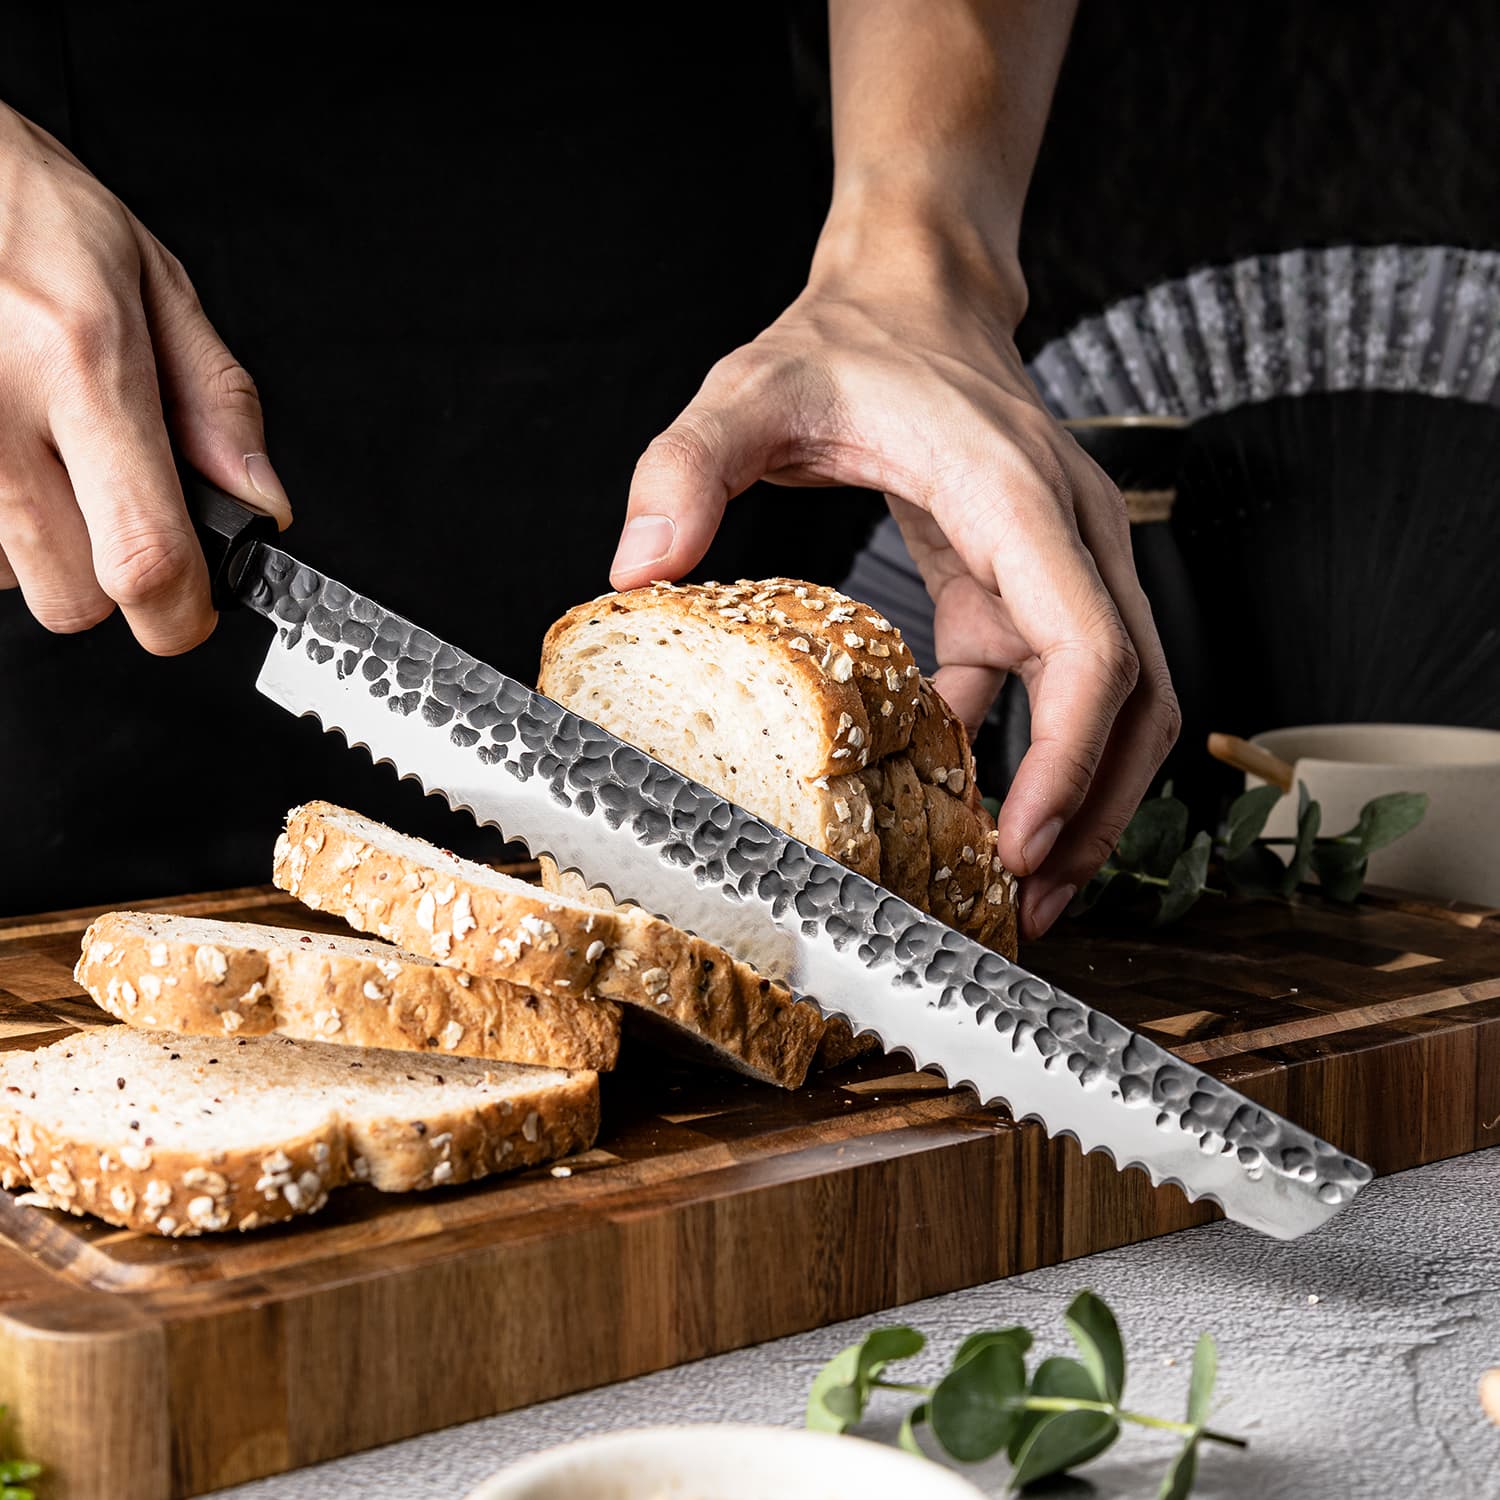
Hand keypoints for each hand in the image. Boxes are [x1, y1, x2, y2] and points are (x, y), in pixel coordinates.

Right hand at [0, 103, 289, 653]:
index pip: (146, 558)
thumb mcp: (153, 283)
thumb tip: (260, 502)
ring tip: (39, 451)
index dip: (180, 614)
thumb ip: (217, 402)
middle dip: (111, 580)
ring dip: (39, 544)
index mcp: (83, 363)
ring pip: (8, 578)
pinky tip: (0, 451)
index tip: (192, 608)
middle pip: (72, 598)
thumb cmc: (24, 210)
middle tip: (115, 511)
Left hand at [610, 242, 1178, 939]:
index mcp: (1018, 496)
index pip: (1088, 645)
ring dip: (1080, 795)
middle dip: (1094, 810)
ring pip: (1118, 699)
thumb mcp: (750, 390)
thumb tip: (638, 566)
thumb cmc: (848, 342)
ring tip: (1018, 885)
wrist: (914, 296)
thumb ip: (689, 465)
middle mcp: (1069, 533)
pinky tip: (958, 798)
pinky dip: (1020, 751)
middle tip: (1028, 907)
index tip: (1021, 845)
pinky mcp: (1026, 582)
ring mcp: (1061, 561)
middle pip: (1134, 696)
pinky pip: (1047, 684)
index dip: (1069, 757)